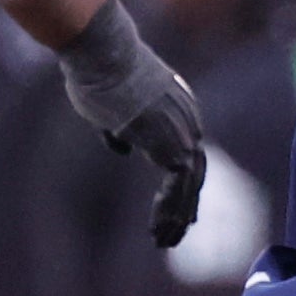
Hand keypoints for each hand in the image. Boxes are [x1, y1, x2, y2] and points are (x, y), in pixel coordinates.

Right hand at [57, 0, 205, 248]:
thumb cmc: (100, 74)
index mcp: (183, 109)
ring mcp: (184, 133)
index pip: (190, 154)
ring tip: (164, 241)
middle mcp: (190, 122)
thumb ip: (124, 130)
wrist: (106, 55)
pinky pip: (177, 186)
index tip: (181, 210)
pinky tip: (156, 229)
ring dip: (178, 216)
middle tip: (176, 234)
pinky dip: (169, 209)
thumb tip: (124, 150)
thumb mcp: (115, 105)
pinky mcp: (171, 145)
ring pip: (190, 184)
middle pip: (196, 172)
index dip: (185, 185)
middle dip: (186, 206)